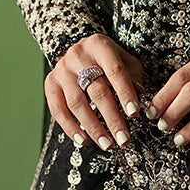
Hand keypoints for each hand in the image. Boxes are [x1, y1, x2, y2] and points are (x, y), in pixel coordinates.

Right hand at [46, 34, 146, 151]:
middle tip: (123, 139)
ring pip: (76, 103)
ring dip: (93, 127)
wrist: (79, 50)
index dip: (125, 93)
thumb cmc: (108, 59)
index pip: (115, 71)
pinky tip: (83, 140)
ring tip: (107, 144)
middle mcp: (78, 55)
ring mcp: (61, 69)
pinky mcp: (50, 83)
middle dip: (112, 118)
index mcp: (100, 45)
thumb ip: (133, 76)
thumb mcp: (124, 60)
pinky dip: (70, 127)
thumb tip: (139, 97)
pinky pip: (58, 109)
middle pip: (96, 90)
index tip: (134, 113)